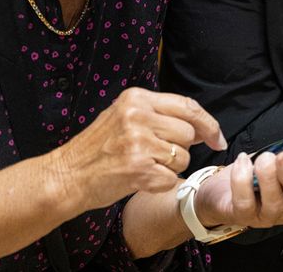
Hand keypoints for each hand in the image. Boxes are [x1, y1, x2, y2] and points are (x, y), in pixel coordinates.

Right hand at [51, 88, 225, 213]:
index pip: (188, 106)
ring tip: (142, 165)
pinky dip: (160, 184)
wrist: (65, 176)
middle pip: (188, 134)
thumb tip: (201, 127)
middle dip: (180, 149)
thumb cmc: (98, 149)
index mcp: (136, 98)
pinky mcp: (137, 168)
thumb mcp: (124, 117)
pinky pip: (171, 178)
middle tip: (155, 155)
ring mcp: (137, 142)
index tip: (217, 139)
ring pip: (183, 157)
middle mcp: (137, 115)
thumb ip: (159, 115)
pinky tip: (139, 179)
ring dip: (169, 167)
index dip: (209, 124)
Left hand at [193, 149, 282, 228]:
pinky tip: (242, 161)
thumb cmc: (256, 175)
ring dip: (267, 175)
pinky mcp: (244, 217)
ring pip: (274, 200)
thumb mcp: (278, 163)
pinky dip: (242, 178)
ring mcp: (269, 216)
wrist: (221, 194)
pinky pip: (245, 199)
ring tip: (263, 157)